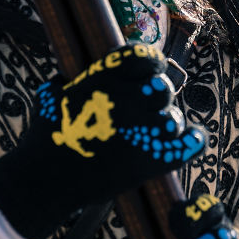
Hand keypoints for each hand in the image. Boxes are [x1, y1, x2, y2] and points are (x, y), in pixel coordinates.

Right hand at [0, 44, 204, 238]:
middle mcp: (126, 101)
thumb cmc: (46, 139)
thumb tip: (67, 79)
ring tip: (156, 131)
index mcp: (103, 80)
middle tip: (148, 107)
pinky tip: (191, 139)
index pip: (143, 56)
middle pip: (163, 87)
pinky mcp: (151, 162)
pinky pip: (189, 145)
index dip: (151, 62)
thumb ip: (68, 83)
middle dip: (158, 96)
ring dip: (169, 123)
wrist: (44, 182)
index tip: (150, 71)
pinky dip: (193, 141)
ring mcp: (141, 132)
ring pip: (175, 117)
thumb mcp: (51, 99)